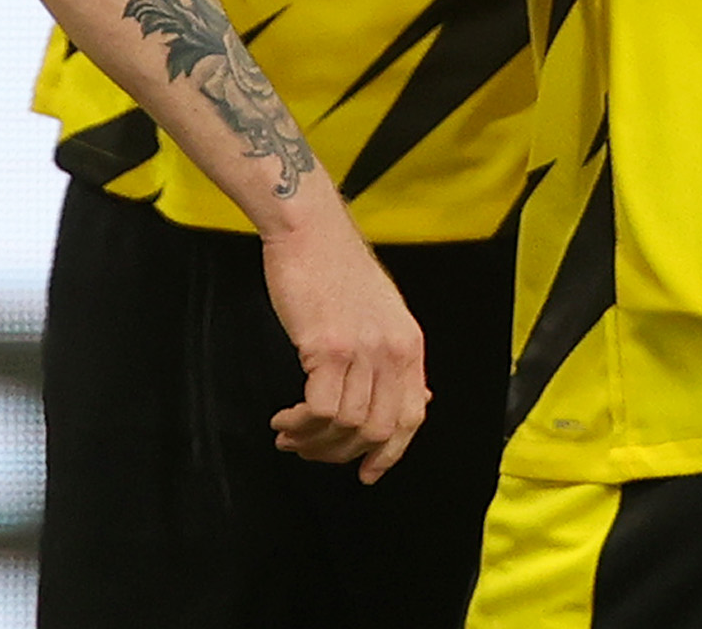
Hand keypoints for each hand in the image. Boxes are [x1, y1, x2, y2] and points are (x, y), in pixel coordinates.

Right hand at [260, 211, 428, 483]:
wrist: (310, 229)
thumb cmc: (337, 266)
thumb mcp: (384, 312)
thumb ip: (396, 358)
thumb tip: (416, 401)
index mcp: (410, 345)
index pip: (411, 418)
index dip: (390, 454)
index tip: (367, 473)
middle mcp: (392, 352)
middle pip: (377, 431)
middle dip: (340, 453)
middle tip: (310, 451)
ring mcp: (362, 350)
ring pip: (345, 425)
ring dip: (313, 441)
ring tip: (289, 436)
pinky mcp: (327, 347)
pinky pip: (318, 409)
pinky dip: (299, 424)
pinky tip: (285, 420)